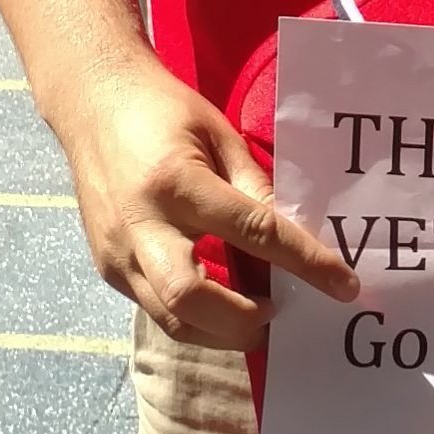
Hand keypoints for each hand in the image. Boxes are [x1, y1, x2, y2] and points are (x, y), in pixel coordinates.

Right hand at [57, 50, 356, 355]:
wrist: (90, 103)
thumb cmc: (164, 110)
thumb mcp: (219, 136)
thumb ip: (254, 190)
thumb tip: (294, 242)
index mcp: (176, 182)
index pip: (252, 233)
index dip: (304, 264)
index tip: (343, 286)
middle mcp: (140, 225)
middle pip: (192, 300)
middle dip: (245, 321)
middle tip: (281, 311)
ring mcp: (116, 253)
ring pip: (172, 319)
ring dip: (222, 330)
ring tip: (257, 314)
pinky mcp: (106, 268)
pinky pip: (156, 309)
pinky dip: (196, 316)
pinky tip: (223, 304)